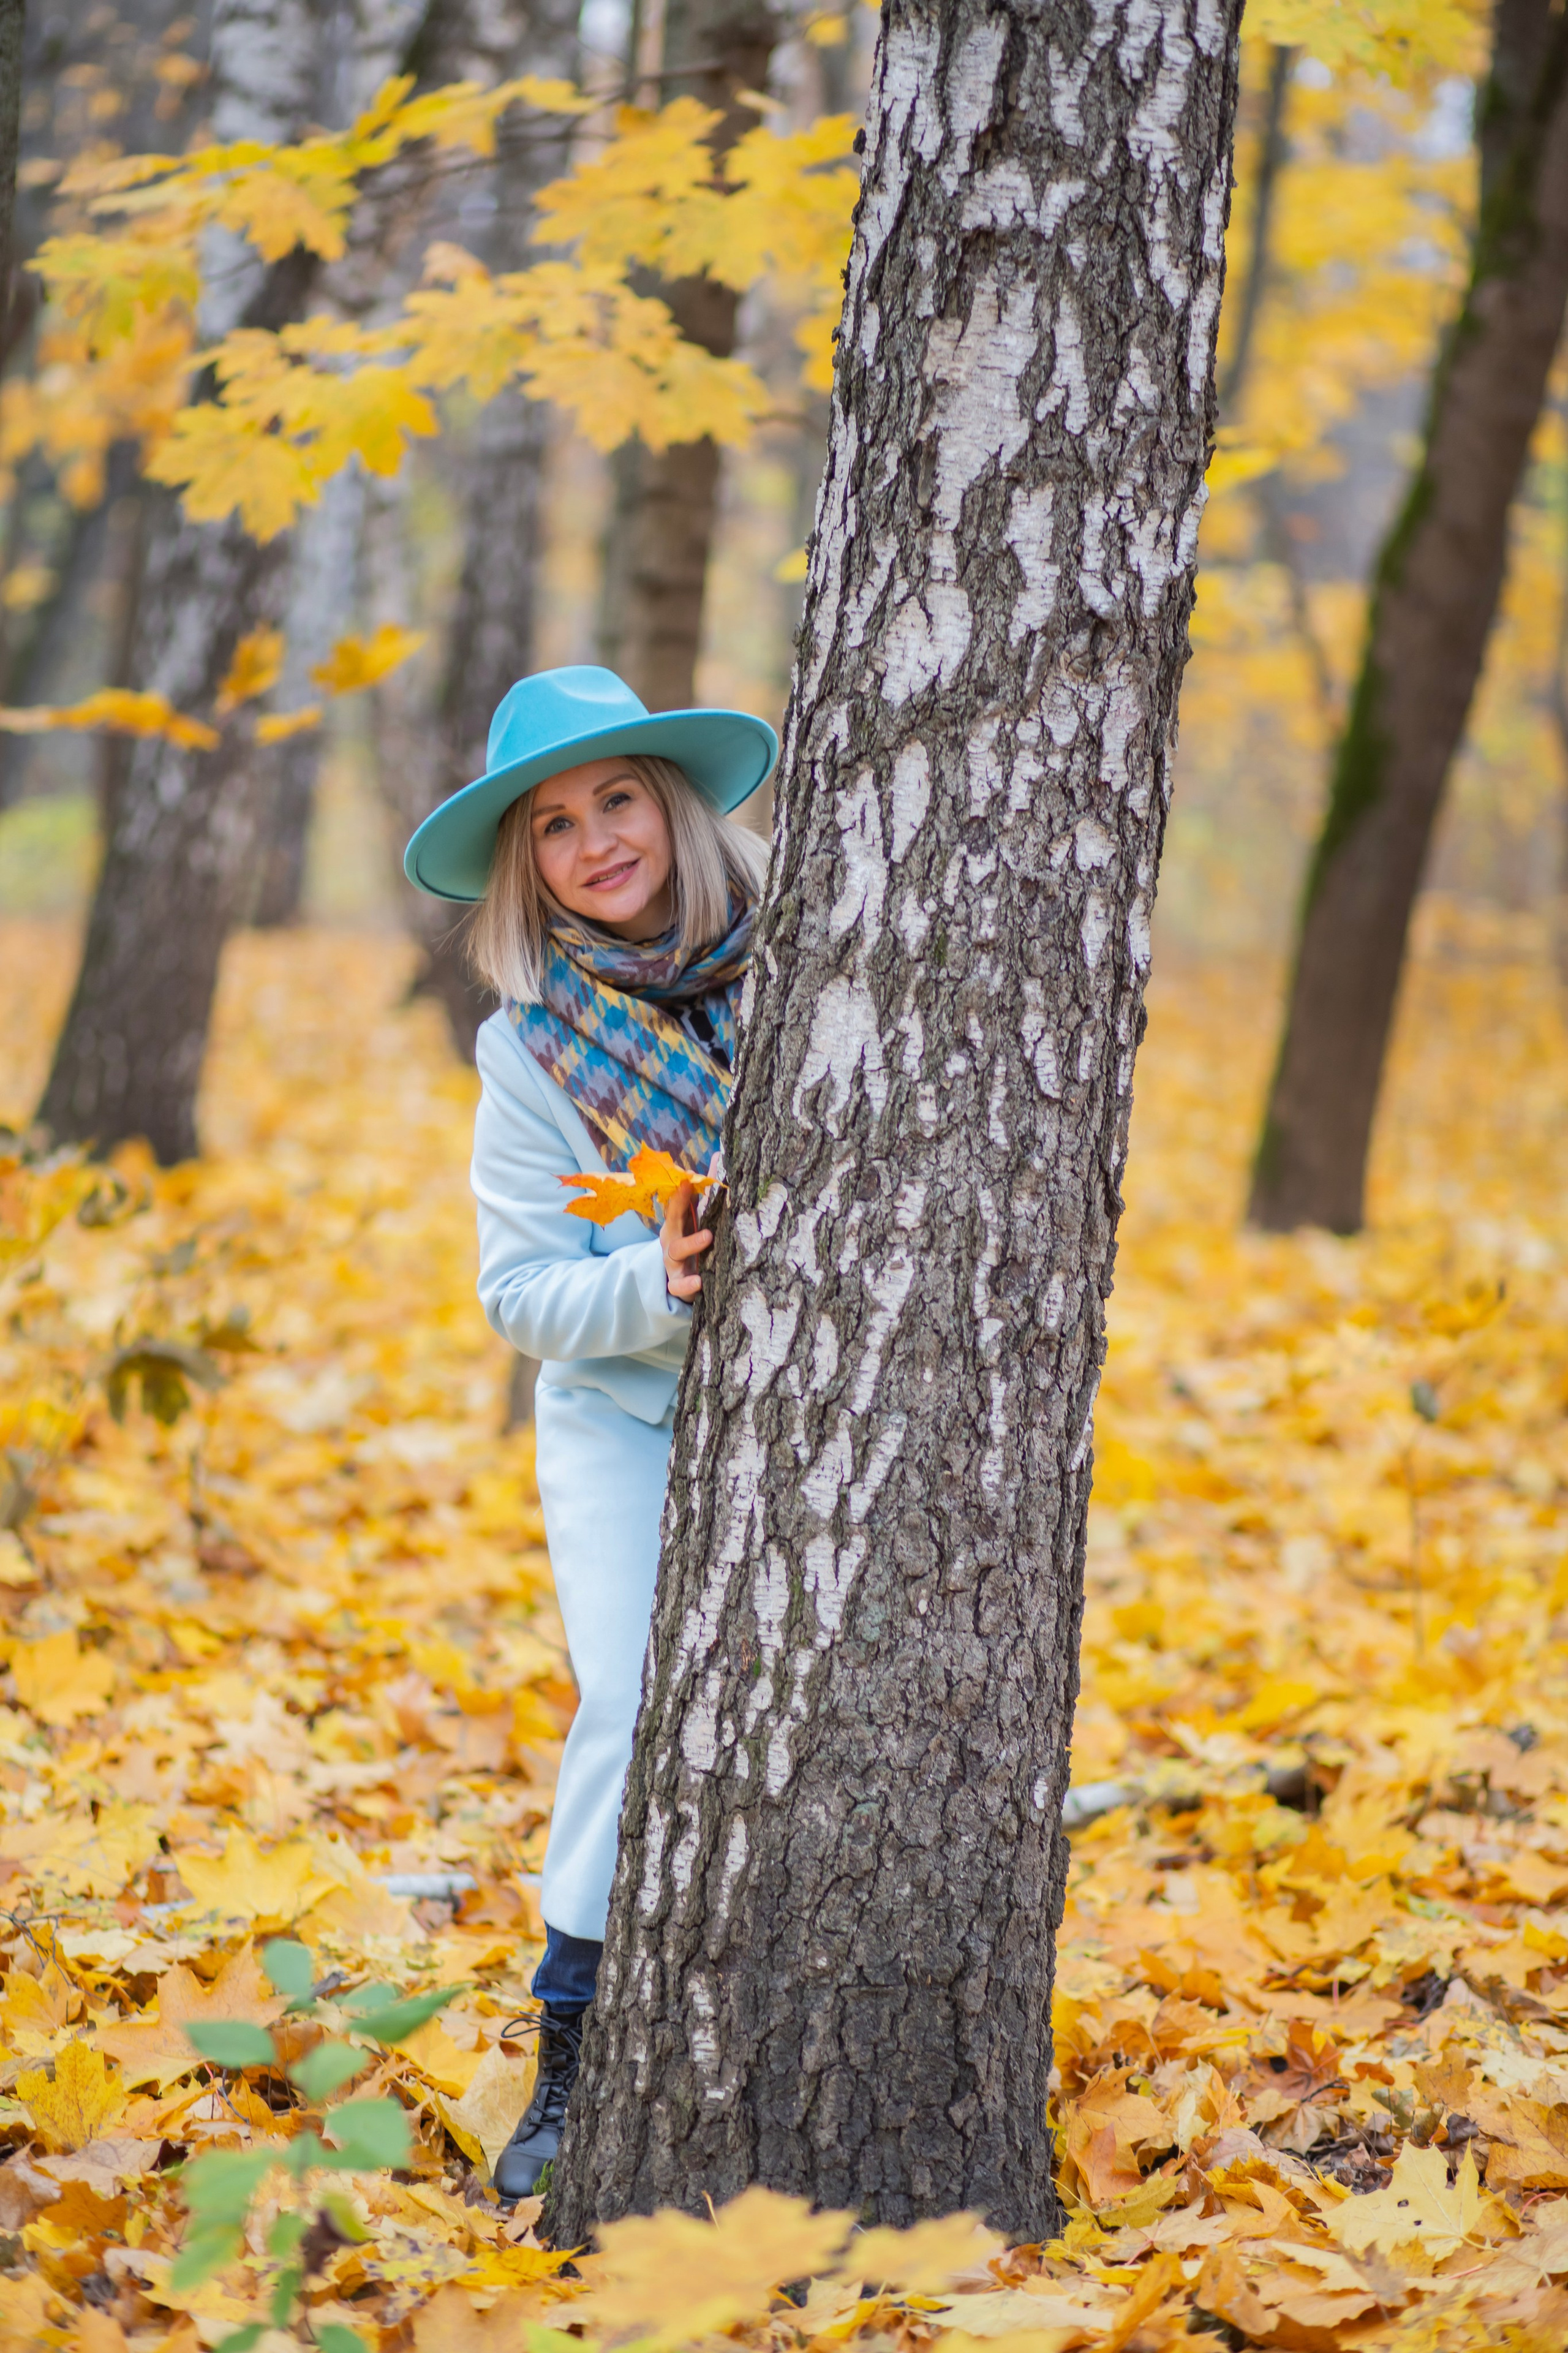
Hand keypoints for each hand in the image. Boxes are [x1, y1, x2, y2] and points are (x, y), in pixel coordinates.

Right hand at [661, 1179, 712, 1301]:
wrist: (683, 1278)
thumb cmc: (693, 1240)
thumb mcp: (700, 1216)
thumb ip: (708, 1188)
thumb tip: (717, 1154)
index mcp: (677, 1222)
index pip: (676, 1204)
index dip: (680, 1191)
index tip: (688, 1178)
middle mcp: (672, 1239)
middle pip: (672, 1222)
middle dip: (679, 1207)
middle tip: (691, 1190)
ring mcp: (673, 1262)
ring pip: (676, 1252)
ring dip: (691, 1243)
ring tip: (708, 1237)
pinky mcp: (678, 1283)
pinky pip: (678, 1286)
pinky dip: (687, 1284)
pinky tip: (699, 1281)